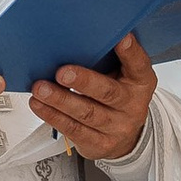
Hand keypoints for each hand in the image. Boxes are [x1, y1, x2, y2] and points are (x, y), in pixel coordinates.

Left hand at [29, 30, 154, 160]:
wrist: (125, 136)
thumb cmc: (117, 96)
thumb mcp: (122, 75)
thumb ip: (107, 58)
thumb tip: (76, 36)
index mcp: (141, 82)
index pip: (139, 65)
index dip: (131, 52)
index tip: (121, 38)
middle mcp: (132, 105)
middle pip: (107, 92)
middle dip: (83, 81)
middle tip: (62, 73)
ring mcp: (117, 127)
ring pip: (86, 113)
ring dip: (60, 100)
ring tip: (41, 89)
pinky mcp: (100, 144)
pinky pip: (73, 130)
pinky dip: (53, 116)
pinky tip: (39, 104)